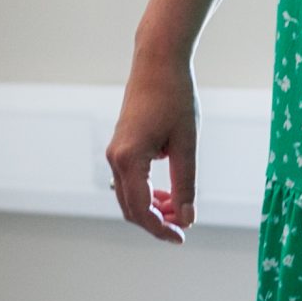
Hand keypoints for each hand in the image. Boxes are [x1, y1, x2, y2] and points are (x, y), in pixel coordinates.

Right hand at [105, 59, 198, 242]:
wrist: (158, 63)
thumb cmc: (176, 98)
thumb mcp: (187, 144)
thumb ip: (186, 183)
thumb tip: (187, 219)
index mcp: (129, 159)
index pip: (141, 209)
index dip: (160, 228)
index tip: (182, 237)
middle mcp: (115, 159)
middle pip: (130, 208)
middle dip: (156, 222)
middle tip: (183, 227)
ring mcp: (114, 153)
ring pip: (129, 196)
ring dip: (152, 208)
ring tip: (179, 210)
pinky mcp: (120, 147)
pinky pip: (129, 181)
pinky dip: (147, 192)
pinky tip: (168, 193)